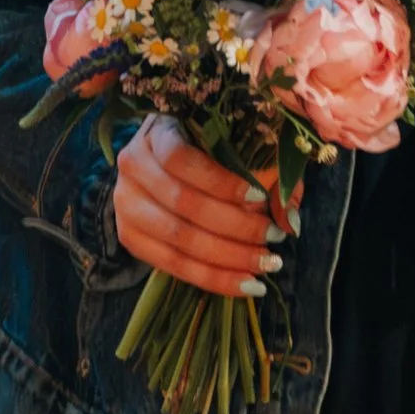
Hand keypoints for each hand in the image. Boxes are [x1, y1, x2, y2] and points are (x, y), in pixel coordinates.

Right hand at [113, 118, 287, 295]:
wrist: (161, 166)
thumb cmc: (209, 148)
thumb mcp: (238, 145)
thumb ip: (268, 172)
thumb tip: (289, 221)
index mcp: (156, 130)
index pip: (180, 158)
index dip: (219, 181)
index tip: (259, 199)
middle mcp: (132, 165)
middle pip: (182, 203)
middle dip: (235, 227)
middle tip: (275, 240)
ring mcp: (125, 203)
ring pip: (178, 238)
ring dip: (227, 258)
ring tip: (266, 265)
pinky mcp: (129, 237)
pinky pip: (172, 265)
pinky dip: (212, 278)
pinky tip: (245, 284)